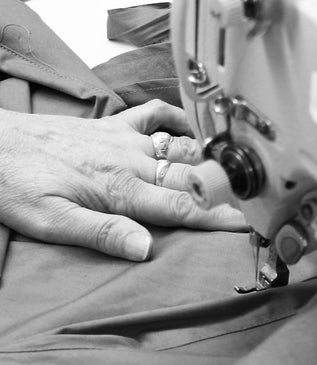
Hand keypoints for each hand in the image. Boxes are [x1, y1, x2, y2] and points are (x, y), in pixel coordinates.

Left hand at [0, 99, 245, 260]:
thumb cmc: (19, 185)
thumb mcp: (54, 223)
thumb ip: (103, 234)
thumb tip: (146, 249)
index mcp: (122, 190)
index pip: (180, 207)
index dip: (214, 219)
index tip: (242, 225)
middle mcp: (131, 162)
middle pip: (189, 177)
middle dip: (220, 192)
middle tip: (245, 203)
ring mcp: (124, 139)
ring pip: (180, 147)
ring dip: (205, 161)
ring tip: (228, 175)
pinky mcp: (113, 126)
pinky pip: (154, 115)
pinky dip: (176, 120)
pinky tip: (187, 131)